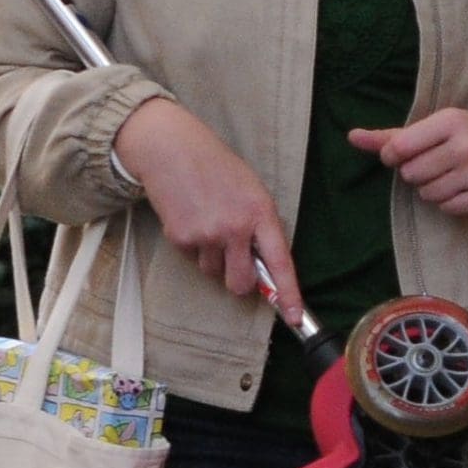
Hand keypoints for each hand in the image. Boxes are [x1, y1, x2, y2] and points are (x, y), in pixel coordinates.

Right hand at [111, 96, 301, 320]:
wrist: (173, 149)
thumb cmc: (217, 169)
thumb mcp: (252, 191)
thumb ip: (261, 226)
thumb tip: (264, 265)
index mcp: (261, 213)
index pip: (280, 262)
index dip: (288, 293)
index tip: (295, 318)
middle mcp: (236, 228)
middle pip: (242, 283)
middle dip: (240, 281)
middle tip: (234, 261)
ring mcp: (207, 234)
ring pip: (214, 273)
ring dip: (212, 259)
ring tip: (207, 224)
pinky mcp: (181, 238)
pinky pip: (192, 260)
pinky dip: (192, 247)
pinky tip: (191, 219)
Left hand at [348, 108, 467, 215]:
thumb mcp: (435, 126)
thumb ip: (392, 135)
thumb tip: (351, 137)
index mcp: (450, 121)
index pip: (400, 147)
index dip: (394, 156)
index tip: (403, 154)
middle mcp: (466, 146)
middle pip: (412, 174)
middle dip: (416, 172)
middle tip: (435, 163)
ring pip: (428, 194)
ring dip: (431, 188)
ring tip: (449, 174)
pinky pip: (447, 208)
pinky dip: (448, 201)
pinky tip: (461, 187)